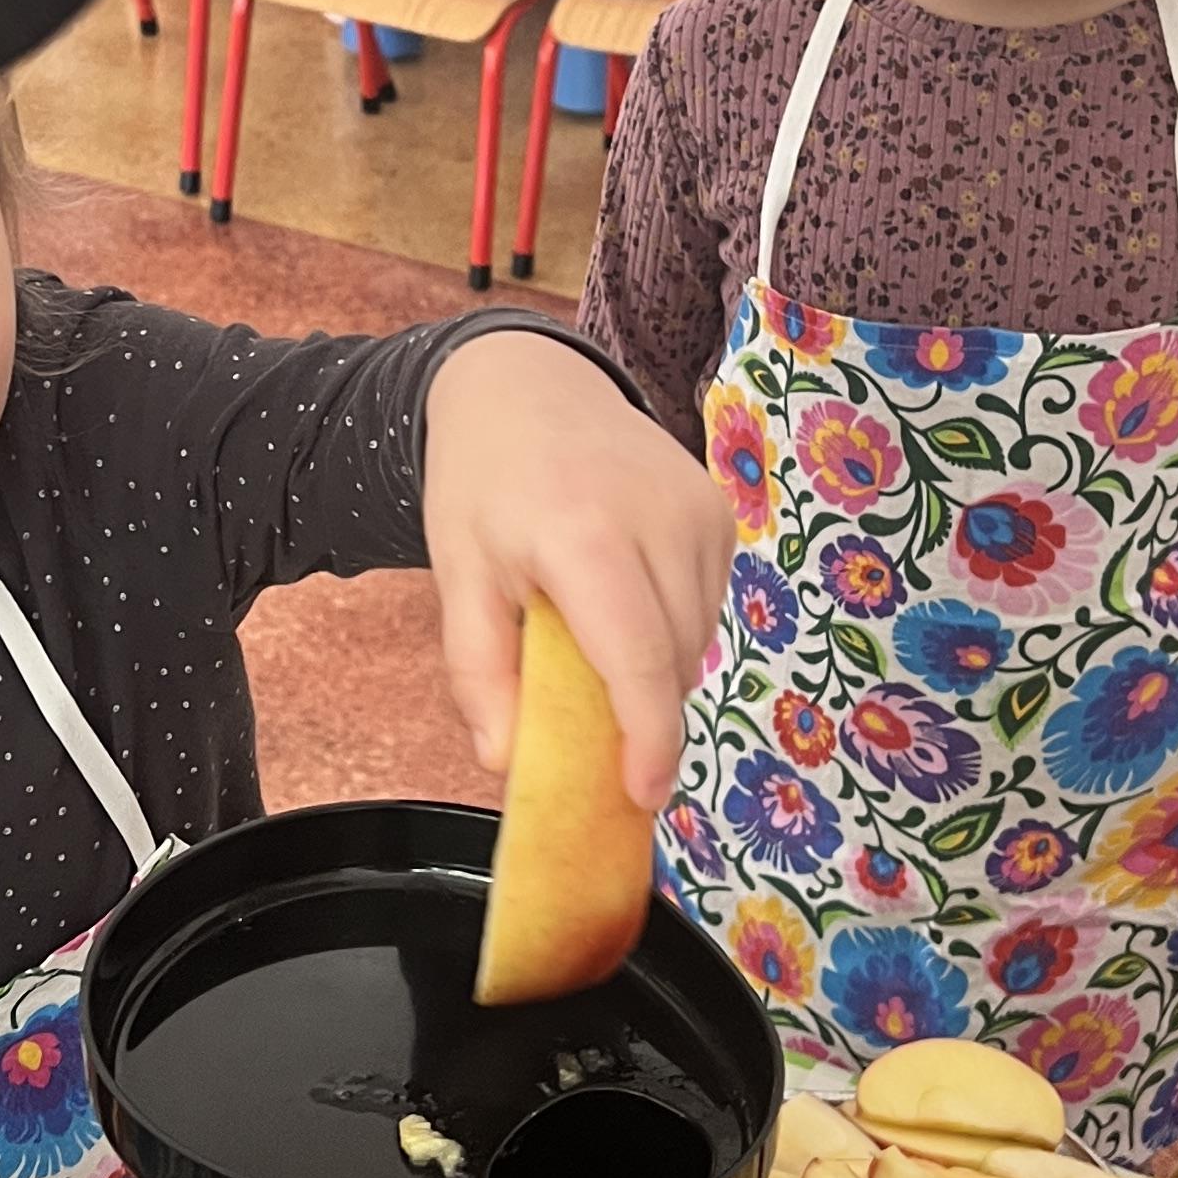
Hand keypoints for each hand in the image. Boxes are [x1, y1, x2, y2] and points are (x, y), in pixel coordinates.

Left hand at [422, 332, 731, 810]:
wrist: (522, 383)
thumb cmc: (482, 483)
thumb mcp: (458, 576)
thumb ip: (480, 673)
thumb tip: (508, 762)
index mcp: (585, 538)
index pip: (639, 660)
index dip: (649, 739)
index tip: (643, 795)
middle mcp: (659, 520)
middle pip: (674, 660)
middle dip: (640, 711)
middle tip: (586, 721)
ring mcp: (700, 510)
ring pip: (698, 638)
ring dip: (655, 667)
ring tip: (592, 635)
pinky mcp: (719, 510)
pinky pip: (708, 603)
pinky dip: (671, 625)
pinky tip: (623, 596)